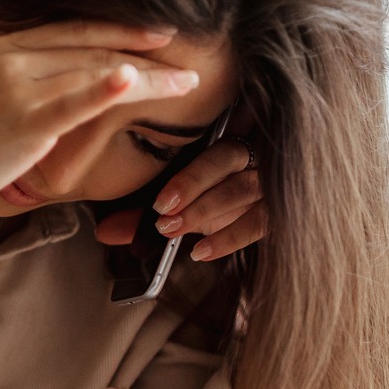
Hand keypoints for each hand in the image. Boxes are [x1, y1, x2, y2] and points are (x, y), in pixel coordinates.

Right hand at [0, 0, 200, 229]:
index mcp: (4, 46)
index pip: (74, 30)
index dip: (120, 28)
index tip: (158, 32)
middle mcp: (13, 58)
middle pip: (93, 48)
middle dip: (145, 51)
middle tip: (187, 54)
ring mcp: (19, 89)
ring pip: (96, 73)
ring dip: (148, 77)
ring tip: (187, 82)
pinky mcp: (25, 122)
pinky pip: (74, 101)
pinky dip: (106, 87)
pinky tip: (134, 76)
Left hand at [91, 135, 265, 261]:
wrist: (258, 210)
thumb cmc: (211, 198)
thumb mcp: (178, 203)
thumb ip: (143, 215)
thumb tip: (104, 232)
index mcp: (227, 135)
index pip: (209, 146)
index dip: (187, 176)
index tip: (159, 203)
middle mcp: (254, 152)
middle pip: (228, 161)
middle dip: (192, 190)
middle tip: (162, 218)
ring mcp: (274, 179)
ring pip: (245, 189)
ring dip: (207, 212)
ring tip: (175, 232)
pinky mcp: (284, 209)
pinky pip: (261, 221)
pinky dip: (229, 238)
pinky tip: (201, 253)